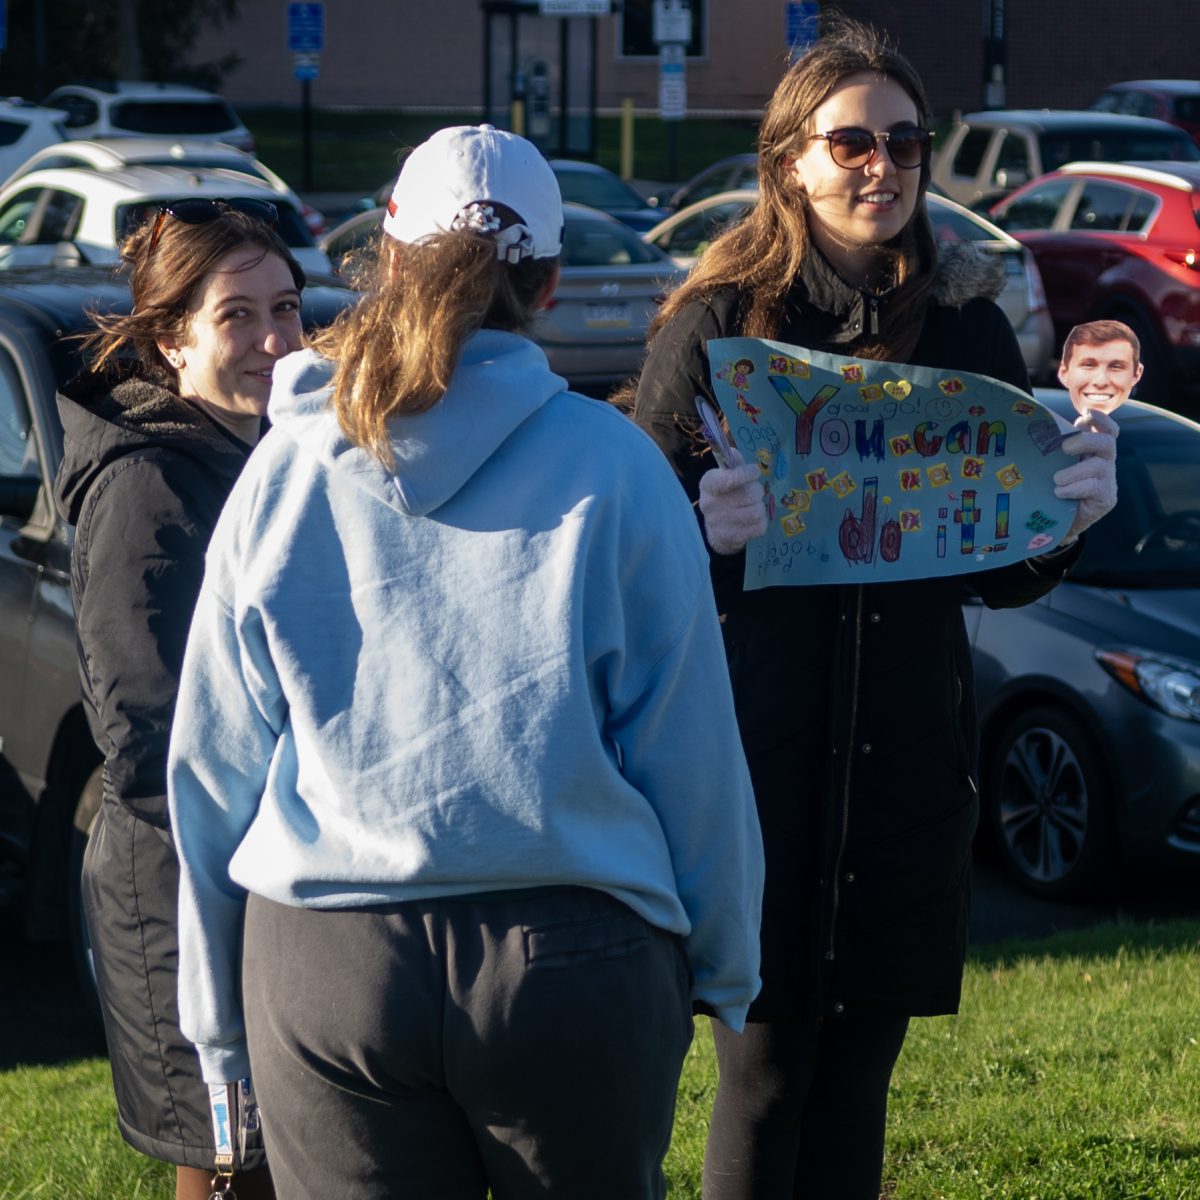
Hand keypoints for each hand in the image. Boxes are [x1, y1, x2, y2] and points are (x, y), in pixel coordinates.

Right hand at [698, 448, 766, 554]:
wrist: (717, 528)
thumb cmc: (726, 495)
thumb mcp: (725, 475)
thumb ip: (732, 462)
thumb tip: (732, 453)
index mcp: (708, 484)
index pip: (728, 478)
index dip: (745, 474)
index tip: (754, 471)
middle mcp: (709, 504)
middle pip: (749, 495)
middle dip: (757, 492)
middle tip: (754, 493)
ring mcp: (718, 523)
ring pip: (755, 512)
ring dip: (760, 508)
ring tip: (753, 507)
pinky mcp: (730, 538)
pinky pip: (759, 527)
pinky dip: (761, 522)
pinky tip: (753, 520)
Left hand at [1054, 408, 1117, 541]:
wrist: (1058, 523)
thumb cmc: (1054, 489)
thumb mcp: (1054, 466)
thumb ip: (1056, 449)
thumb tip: (1043, 428)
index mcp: (1094, 451)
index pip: (1108, 430)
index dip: (1101, 419)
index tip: (1085, 415)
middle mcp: (1105, 463)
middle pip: (1107, 442)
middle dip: (1085, 441)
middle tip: (1064, 448)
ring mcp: (1108, 481)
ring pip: (1099, 466)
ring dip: (1074, 471)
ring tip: (1056, 480)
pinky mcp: (1106, 498)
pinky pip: (1094, 487)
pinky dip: (1074, 488)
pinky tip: (1060, 492)